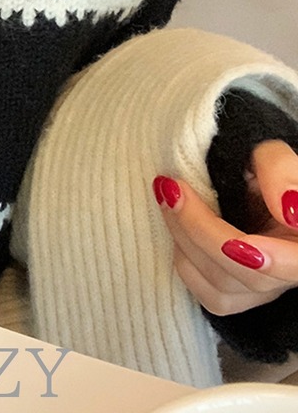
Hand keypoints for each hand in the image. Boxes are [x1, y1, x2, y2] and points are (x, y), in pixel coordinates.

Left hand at [154, 140, 297, 315]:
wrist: (255, 184)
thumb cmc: (265, 171)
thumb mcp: (274, 157)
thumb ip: (281, 170)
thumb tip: (285, 205)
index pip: (297, 264)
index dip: (268, 258)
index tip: (233, 240)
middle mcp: (292, 272)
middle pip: (251, 277)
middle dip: (202, 232)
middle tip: (171, 189)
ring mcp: (268, 289)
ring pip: (224, 289)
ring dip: (186, 242)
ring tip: (169, 198)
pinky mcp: (241, 295)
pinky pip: (209, 296)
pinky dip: (186, 260)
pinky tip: (177, 227)